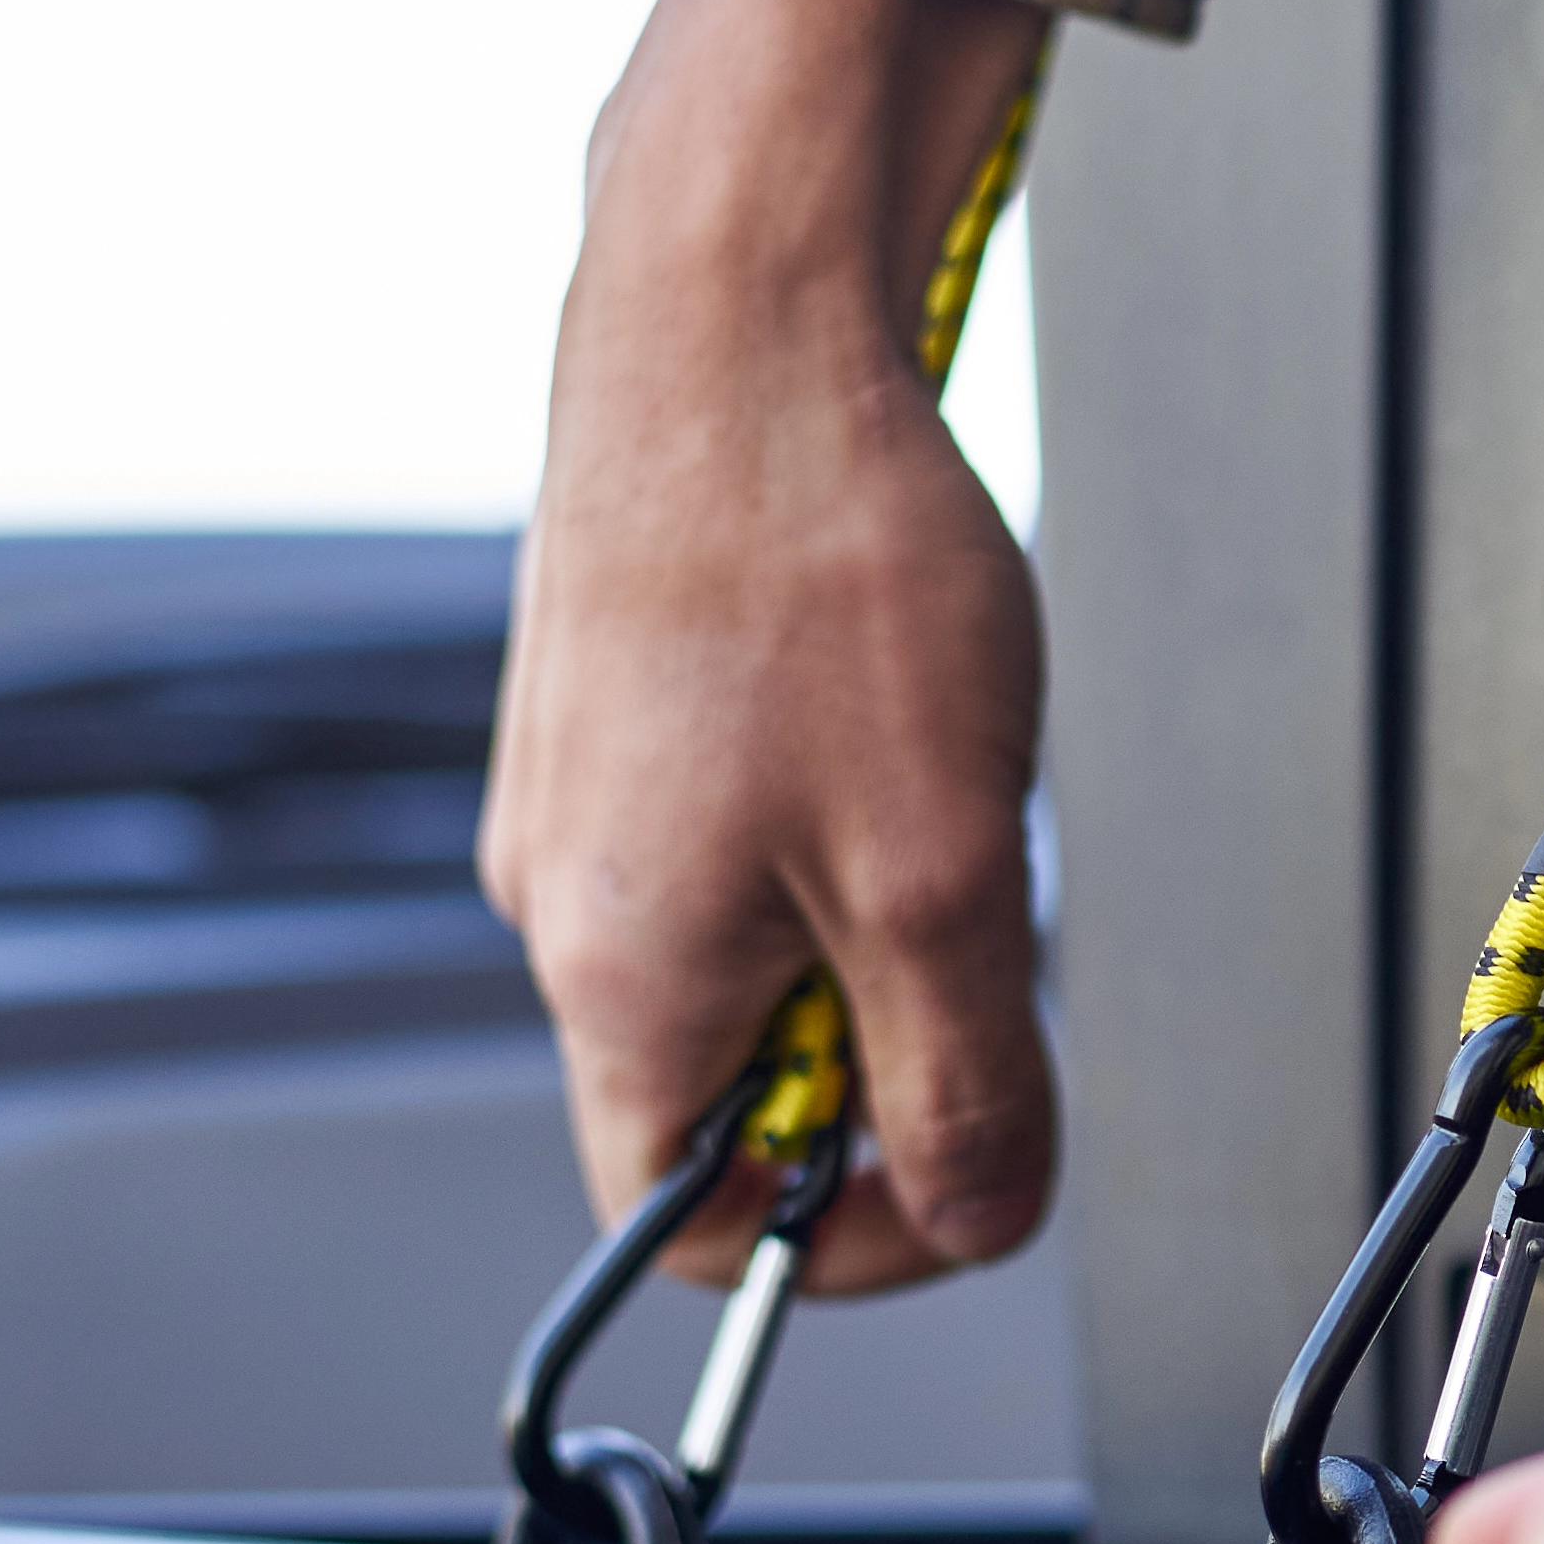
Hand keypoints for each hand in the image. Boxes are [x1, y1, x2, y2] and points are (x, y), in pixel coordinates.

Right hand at [489, 0, 1055, 1292]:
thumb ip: (963, 1084)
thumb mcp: (943, 880)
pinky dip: (847, 808)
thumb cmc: (812, 557)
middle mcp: (563, 899)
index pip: (691, 1219)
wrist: (739, 307)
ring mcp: (585, 795)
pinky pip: (750, 827)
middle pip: (742, 1078)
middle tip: (977, 915)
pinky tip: (894, 702)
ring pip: (761, 943)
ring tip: (934, 777)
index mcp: (616, 977)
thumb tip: (979, 1214)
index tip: (968, 1167)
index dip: (850, 1236)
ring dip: (880, 909)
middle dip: (890, 1034)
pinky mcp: (624, 705)